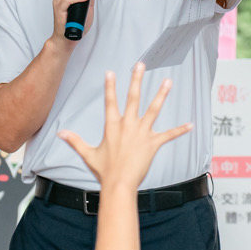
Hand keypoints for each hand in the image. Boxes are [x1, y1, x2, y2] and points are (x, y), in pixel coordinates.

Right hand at [58, 64, 189, 193]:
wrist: (119, 184)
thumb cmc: (104, 171)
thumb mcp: (87, 154)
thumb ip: (75, 141)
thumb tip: (60, 133)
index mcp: (112, 126)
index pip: (110, 102)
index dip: (110, 86)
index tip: (111, 72)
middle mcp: (128, 126)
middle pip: (133, 98)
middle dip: (136, 80)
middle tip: (141, 65)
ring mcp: (141, 133)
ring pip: (153, 110)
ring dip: (161, 95)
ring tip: (168, 82)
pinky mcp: (153, 144)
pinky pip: (169, 135)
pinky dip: (180, 130)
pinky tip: (190, 125)